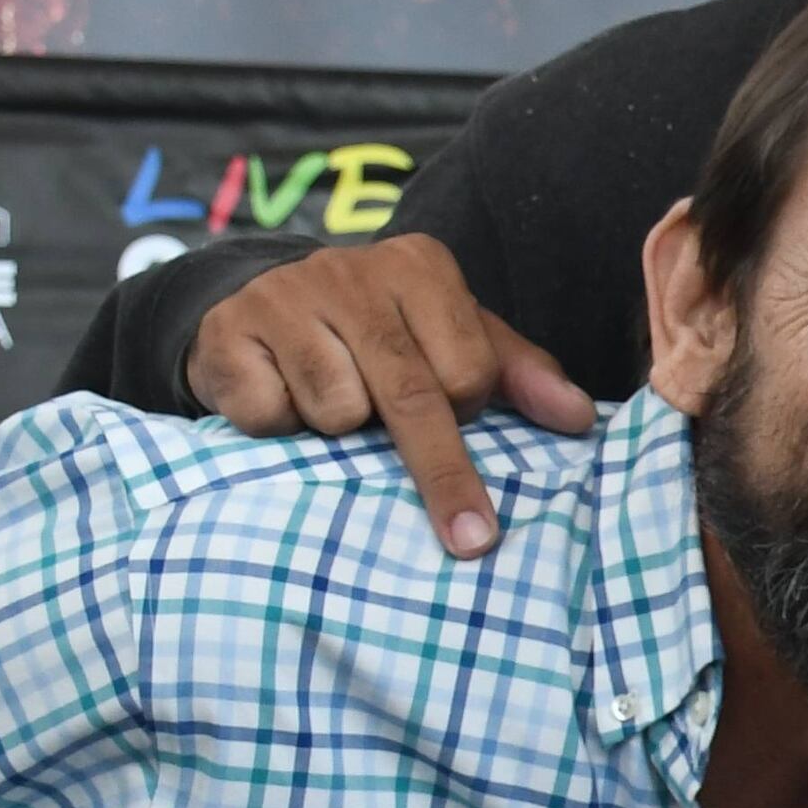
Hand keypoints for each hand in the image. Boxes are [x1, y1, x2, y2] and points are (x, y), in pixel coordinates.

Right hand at [184, 234, 594, 558]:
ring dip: (339, 428)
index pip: (468, 367)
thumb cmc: (377, 332)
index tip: (457, 415)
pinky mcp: (228, 333)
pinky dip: (280, 424)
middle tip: (471, 540)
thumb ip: (519, 374)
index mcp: (420, 267)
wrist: (255, 303)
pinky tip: (281, 396)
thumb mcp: (453, 338)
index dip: (467, 407)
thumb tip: (580, 419)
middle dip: (444, 475)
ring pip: (337, 410)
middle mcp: (352, 272)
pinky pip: (272, 416)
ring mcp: (284, 298)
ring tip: (329, 400)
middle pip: (411, 394)